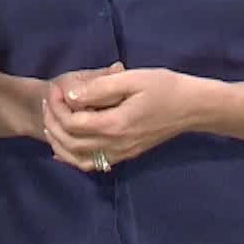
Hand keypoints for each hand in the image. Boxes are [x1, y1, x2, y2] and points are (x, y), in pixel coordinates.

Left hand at [42, 66, 202, 172]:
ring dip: (60, 142)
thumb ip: (100, 88)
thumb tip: (71, 96)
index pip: (73, 123)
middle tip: (49, 101)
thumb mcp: (132, 79)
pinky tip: (63, 147)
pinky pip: (94, 164)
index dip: (58, 106)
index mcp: (116, 124)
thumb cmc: (165, 87)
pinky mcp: (126, 154)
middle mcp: (116, 144)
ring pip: (79, 159)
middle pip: (71, 143)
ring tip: (51, 121)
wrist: (193, 108)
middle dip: (53, 122)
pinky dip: (74, 157)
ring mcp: (122, 153)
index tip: (56, 88)